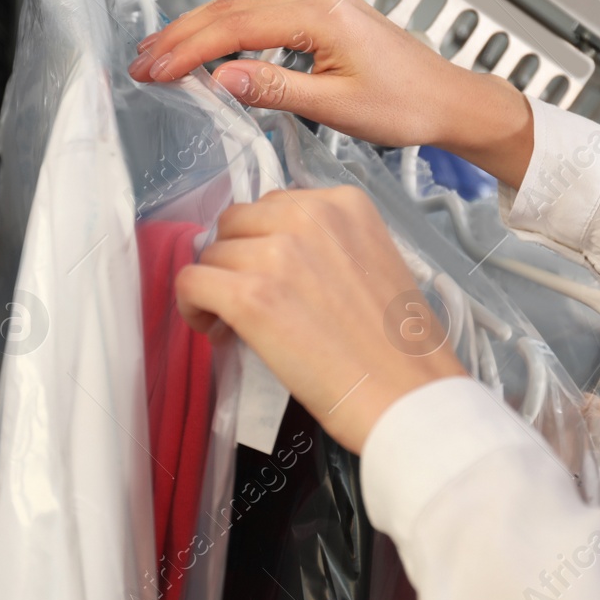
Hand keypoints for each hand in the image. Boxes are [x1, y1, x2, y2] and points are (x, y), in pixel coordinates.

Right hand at [128, 0, 534, 188]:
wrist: (448, 99)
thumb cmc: (407, 104)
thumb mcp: (338, 107)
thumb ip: (276, 89)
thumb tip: (222, 78)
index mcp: (321, 13)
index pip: (235, 26)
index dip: (188, 49)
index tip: (155, 70)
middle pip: (230, 9)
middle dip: (180, 36)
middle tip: (141, 62)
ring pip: (240, 8)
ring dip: (197, 31)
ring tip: (159, 55)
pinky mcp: (319, 12)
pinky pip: (259, 14)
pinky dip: (223, 31)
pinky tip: (203, 48)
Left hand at [175, 185, 466, 453]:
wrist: (407, 396)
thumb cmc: (397, 345)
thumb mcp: (371, 260)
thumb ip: (323, 243)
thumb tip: (263, 252)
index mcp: (343, 203)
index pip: (273, 206)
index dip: (264, 242)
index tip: (272, 277)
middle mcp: (308, 215)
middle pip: (236, 223)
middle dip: (237, 259)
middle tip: (252, 301)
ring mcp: (277, 254)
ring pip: (212, 254)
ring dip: (217, 286)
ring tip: (238, 323)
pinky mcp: (251, 296)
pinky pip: (192, 282)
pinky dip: (194, 306)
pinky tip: (214, 329)